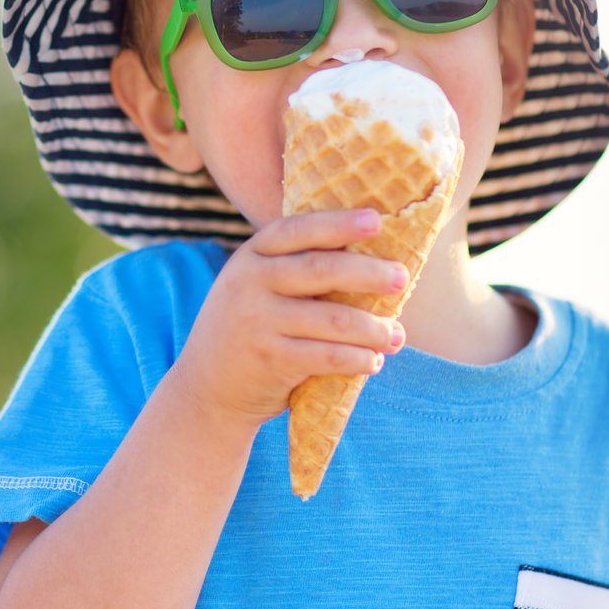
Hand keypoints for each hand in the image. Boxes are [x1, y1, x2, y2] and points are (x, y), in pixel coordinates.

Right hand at [170, 209, 408, 429]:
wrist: (206, 388)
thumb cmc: (249, 328)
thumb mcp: (254, 288)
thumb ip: (292, 269)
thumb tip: (369, 256)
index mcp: (250, 256)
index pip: (298, 230)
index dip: (339, 223)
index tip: (377, 220)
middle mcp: (250, 283)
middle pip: (321, 269)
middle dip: (369, 272)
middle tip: (402, 278)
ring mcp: (258, 322)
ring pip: (332, 319)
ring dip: (372, 327)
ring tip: (397, 335)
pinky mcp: (271, 360)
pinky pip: (328, 357)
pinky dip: (357, 359)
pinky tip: (373, 361)